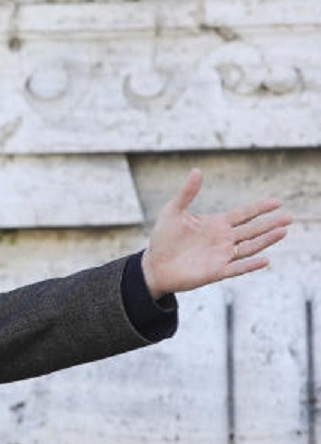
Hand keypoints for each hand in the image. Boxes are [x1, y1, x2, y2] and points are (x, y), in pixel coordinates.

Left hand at [140, 169, 291, 300]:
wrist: (154, 265)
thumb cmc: (163, 239)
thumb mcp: (173, 212)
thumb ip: (187, 193)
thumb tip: (196, 170)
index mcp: (216, 224)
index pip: (244, 214)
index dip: (260, 208)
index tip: (277, 202)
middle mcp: (223, 239)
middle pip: (252, 230)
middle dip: (270, 223)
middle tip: (289, 217)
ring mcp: (221, 256)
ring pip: (249, 247)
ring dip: (266, 240)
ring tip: (283, 232)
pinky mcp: (215, 272)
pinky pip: (237, 269)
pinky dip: (250, 265)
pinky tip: (265, 260)